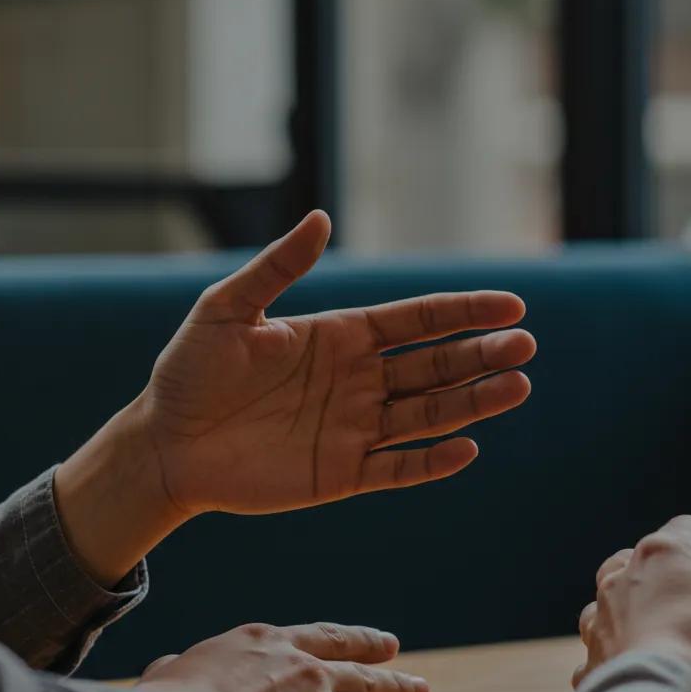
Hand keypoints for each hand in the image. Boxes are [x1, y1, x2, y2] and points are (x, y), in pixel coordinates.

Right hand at [137, 622, 429, 691]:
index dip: (365, 642)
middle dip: (396, 683)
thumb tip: (165, 667)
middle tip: (420, 687)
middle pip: (365, 677)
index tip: (390, 646)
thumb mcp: (177, 668)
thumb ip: (181, 665)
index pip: (333, 639)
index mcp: (276, 644)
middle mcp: (310, 673)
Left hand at [140, 210, 534, 515]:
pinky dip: (431, 462)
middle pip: (435, 366)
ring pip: (428, 415)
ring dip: (473, 403)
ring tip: (517, 387)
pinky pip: (396, 469)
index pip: (417, 322)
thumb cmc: (190, 372)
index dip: (464, 312)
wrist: (166, 444)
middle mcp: (358, 381)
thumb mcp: (227, 310)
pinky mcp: (341, 474)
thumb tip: (322, 218)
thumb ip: (277, 269)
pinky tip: (466, 449)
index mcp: (341, 337)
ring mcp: (354, 429)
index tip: (512, 306)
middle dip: (481, 356)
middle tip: (524, 347)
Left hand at [572, 516, 690, 688]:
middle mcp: (619, 582)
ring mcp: (600, 623)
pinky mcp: (593, 665)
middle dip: (678, 570)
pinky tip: (636, 663)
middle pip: (645, 559)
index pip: (690, 530)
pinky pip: (601, 650)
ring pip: (611, 600)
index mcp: (659, 556)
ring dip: (639, 605)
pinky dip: (621, 651)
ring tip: (663, 619)